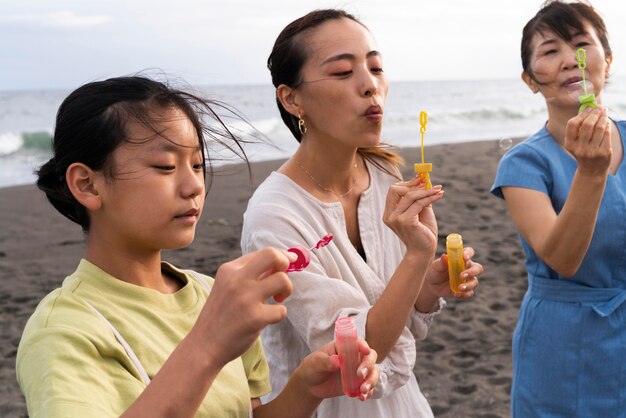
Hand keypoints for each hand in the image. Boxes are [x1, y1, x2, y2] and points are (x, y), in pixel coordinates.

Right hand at [193, 248, 294, 366]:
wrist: (204, 345)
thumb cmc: (221, 315)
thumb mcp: (227, 286)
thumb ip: (249, 274)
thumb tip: (281, 264)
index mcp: (229, 269)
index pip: (264, 252)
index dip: (281, 256)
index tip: (288, 263)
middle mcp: (237, 279)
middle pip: (273, 256)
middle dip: (286, 262)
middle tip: (283, 277)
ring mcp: (246, 298)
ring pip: (283, 280)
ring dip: (287, 290)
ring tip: (277, 300)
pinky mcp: (255, 318)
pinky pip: (281, 310)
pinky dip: (278, 315)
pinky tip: (266, 319)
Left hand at [296, 338, 378, 400]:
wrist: (311, 384)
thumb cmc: (312, 366)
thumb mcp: (315, 362)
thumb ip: (326, 361)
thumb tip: (336, 361)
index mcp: (343, 346)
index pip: (357, 342)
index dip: (363, 345)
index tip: (365, 351)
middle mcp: (353, 357)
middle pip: (370, 357)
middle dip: (368, 366)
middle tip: (359, 375)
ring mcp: (357, 370)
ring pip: (373, 372)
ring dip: (371, 381)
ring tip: (362, 390)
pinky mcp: (357, 383)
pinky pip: (369, 386)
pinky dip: (369, 392)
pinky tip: (362, 397)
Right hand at [383, 176, 443, 254]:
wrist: (424, 253)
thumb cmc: (423, 234)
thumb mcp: (420, 212)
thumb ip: (419, 199)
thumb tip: (424, 182)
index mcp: (390, 213)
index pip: (393, 191)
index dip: (407, 183)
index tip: (421, 180)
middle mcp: (389, 215)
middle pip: (395, 189)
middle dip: (412, 184)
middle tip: (428, 183)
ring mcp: (396, 219)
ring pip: (410, 195)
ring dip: (426, 190)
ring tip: (439, 189)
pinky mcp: (406, 221)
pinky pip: (419, 203)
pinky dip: (430, 197)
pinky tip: (440, 195)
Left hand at [425, 247, 481, 298]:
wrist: (432, 285)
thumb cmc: (435, 272)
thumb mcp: (435, 266)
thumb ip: (441, 262)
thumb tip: (444, 256)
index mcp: (460, 259)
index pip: (469, 252)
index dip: (469, 254)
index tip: (464, 257)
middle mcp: (467, 268)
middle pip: (478, 268)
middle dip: (472, 272)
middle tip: (461, 276)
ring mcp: (467, 280)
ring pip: (475, 282)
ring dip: (468, 285)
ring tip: (459, 288)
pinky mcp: (465, 290)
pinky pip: (470, 293)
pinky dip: (464, 294)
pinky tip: (456, 294)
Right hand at [564, 107, 611, 176]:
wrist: (591, 170)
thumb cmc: (583, 151)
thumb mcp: (576, 142)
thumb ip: (579, 128)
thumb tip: (587, 108)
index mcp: (569, 144)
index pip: (572, 124)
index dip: (581, 114)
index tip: (589, 108)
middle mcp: (579, 148)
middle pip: (587, 125)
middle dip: (595, 114)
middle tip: (600, 108)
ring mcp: (592, 151)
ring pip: (599, 128)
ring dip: (603, 117)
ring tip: (604, 112)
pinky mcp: (603, 153)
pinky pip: (606, 134)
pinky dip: (607, 125)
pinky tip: (607, 122)